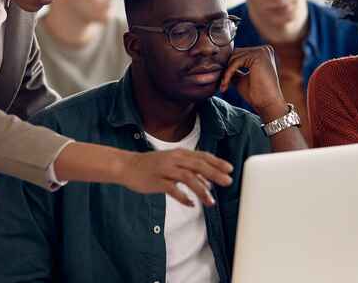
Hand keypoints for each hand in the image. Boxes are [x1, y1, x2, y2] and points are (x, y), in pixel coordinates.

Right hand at [116, 149, 232, 206]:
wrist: (127, 166)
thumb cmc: (151, 165)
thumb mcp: (172, 163)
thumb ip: (189, 171)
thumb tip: (209, 183)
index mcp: (179, 154)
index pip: (202, 156)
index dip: (217, 162)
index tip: (230, 169)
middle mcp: (174, 159)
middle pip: (198, 165)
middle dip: (215, 174)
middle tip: (228, 182)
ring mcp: (165, 170)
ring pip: (188, 178)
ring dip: (201, 190)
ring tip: (211, 202)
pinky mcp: (157, 181)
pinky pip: (173, 190)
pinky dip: (183, 197)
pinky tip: (191, 204)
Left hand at [218, 46, 286, 120]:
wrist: (267, 103)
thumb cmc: (257, 94)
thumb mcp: (241, 79)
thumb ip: (234, 70)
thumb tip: (220, 65)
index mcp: (262, 53)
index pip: (239, 54)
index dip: (229, 66)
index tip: (222, 80)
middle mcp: (264, 50)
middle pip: (236, 53)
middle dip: (227, 68)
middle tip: (222, 83)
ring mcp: (262, 51)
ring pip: (234, 57)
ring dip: (227, 72)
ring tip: (224, 85)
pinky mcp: (258, 56)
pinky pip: (236, 62)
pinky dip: (228, 73)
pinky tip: (225, 83)